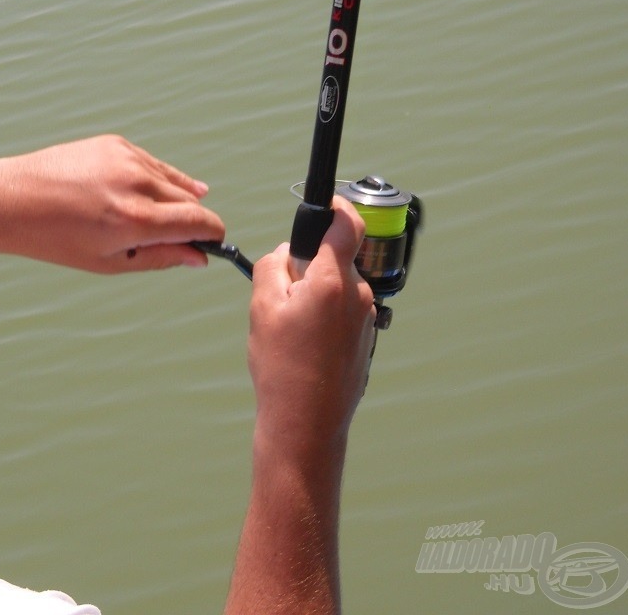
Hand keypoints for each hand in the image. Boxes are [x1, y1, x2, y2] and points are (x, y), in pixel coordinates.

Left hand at [0, 135, 224, 276]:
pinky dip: (154, 181)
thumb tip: (199, 256)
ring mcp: (127, 159)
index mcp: (135, 220)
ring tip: (139, 218)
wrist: (12, 199)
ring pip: (175, 181)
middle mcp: (136, 184)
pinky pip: (152, 165)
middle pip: (192, 202)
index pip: (201, 222)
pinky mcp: (116, 143)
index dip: (212, 236)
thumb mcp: (110, 261)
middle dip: (189, 221)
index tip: (209, 245)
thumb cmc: (57, 239)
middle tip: (167, 239)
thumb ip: (161, 258)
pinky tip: (138, 196)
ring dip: (171, 201)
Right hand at [247, 198, 376, 458]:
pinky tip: (302, 346)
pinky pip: (342, 311)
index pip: (346, 223)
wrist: (306, 423)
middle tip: (280, 294)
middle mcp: (358, 295)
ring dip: (314, 294)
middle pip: (335, 258)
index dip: (334, 207)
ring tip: (288, 329)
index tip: (323, 205)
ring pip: (336, 287)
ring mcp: (366, 318)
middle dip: (308, 265)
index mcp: (332, 280)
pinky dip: (322, 316)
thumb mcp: (262, 306)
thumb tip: (288, 252)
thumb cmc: (282, 366)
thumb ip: (274, 266)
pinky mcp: (365, 338)